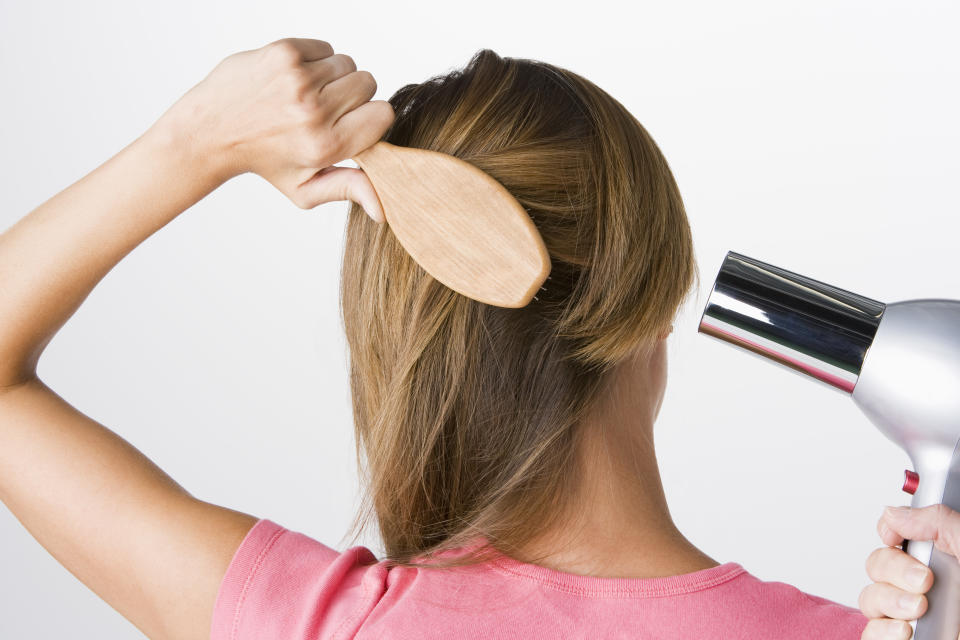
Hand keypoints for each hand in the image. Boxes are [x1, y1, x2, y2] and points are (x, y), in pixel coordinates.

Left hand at [152, 37, 393, 221]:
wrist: (210, 131)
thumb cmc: (263, 161)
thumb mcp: (305, 189)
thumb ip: (349, 191)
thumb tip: (383, 211)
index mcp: (325, 145)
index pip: (383, 114)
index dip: (370, 117)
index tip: (349, 124)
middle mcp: (314, 110)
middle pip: (368, 83)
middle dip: (351, 95)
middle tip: (322, 111)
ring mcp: (298, 78)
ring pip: (346, 63)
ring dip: (332, 77)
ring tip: (304, 96)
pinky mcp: (284, 52)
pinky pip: (324, 47)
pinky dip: (314, 60)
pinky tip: (292, 80)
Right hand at [858, 505, 959, 638]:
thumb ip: (937, 522)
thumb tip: (893, 514)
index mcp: (942, 559)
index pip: (893, 536)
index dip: (889, 534)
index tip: (898, 539)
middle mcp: (924, 585)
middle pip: (876, 565)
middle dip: (892, 569)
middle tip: (925, 581)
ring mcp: (914, 616)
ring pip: (870, 598)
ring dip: (888, 601)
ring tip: (919, 610)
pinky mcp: (909, 638)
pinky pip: (871, 633)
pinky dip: (883, 631)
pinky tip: (907, 630)